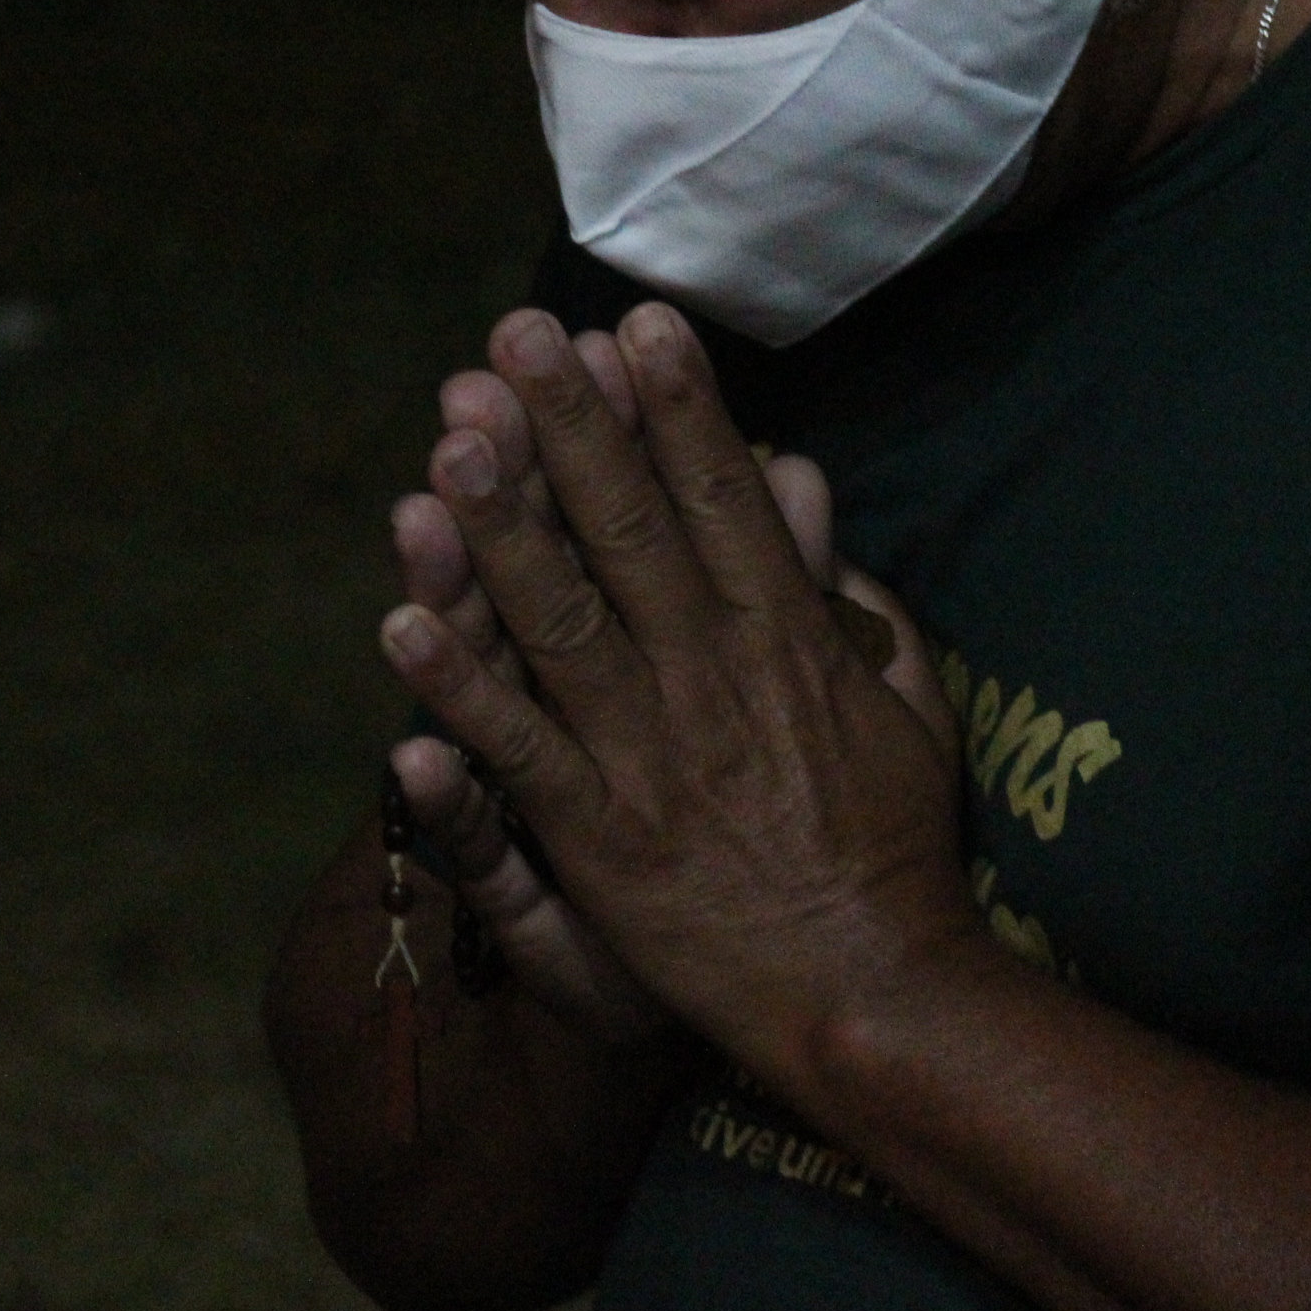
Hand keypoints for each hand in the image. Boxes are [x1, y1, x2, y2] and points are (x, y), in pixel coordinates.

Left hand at [380, 304, 976, 1083]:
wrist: (872, 988)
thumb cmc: (895, 847)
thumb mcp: (908, 704)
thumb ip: (856, 599)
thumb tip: (810, 495)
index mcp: (787, 639)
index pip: (723, 498)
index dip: (677, 407)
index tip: (639, 323)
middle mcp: (711, 676)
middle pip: (629, 530)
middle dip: (572, 427)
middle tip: (520, 337)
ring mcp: (647, 752)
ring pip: (560, 616)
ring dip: (501, 525)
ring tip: (453, 438)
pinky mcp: (596, 834)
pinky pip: (515, 745)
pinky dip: (458, 682)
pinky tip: (402, 616)